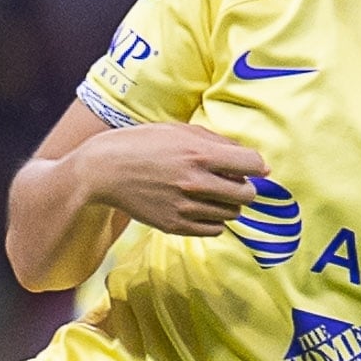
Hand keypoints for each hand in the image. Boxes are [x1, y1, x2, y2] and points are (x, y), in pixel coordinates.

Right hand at [76, 122, 267, 236]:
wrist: (103, 171)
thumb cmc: (143, 144)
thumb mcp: (180, 131)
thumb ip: (219, 143)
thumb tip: (256, 162)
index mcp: (199, 154)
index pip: (253, 164)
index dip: (257, 165)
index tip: (251, 167)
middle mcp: (195, 182)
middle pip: (248, 194)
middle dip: (245, 187)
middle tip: (231, 182)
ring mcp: (185, 207)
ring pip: (232, 213)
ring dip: (228, 204)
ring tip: (210, 193)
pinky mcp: (174, 225)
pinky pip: (214, 229)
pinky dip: (214, 220)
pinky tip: (199, 207)